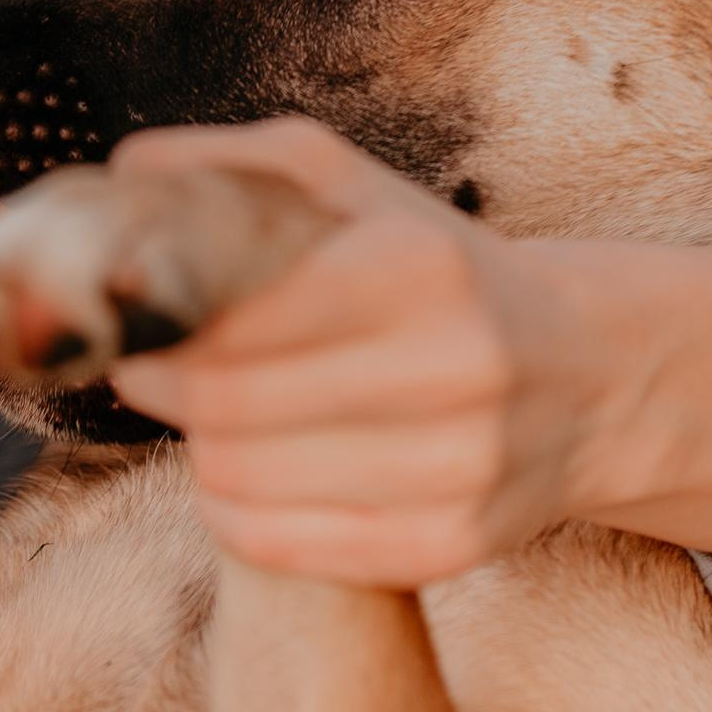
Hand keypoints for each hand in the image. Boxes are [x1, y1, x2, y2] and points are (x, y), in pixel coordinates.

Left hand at [105, 119, 711, 587]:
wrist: (586, 372)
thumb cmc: (439, 270)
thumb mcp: (357, 188)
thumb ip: (240, 165)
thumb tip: (125, 173)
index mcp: (421, 267)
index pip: (237, 317)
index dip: (161, 324)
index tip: (134, 318)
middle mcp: (453, 368)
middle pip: (227, 406)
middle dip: (163, 386)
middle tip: (149, 367)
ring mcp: (459, 469)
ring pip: (242, 480)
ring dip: (198, 448)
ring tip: (212, 415)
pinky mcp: (450, 546)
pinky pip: (280, 546)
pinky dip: (234, 512)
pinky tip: (246, 474)